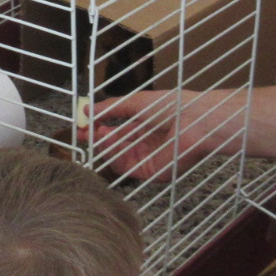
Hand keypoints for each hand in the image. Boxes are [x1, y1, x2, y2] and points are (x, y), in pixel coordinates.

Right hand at [83, 91, 238, 177]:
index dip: (100, 129)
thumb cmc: (172, 106)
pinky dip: (113, 155)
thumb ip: (111, 108)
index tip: (83, 125)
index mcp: (147, 128)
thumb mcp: (136, 103)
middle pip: (117, 148)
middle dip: (97, 140)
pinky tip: (105, 141)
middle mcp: (147, 145)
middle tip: (81, 133)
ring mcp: (149, 160)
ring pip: (118, 158)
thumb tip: (87, 110)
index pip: (119, 133)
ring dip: (104, 146)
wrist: (194, 118)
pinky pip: (127, 167)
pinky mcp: (152, 172)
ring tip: (94, 134)